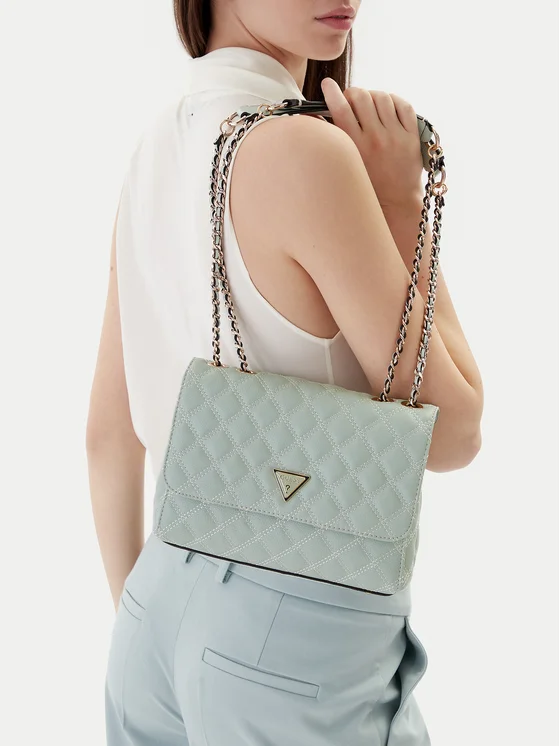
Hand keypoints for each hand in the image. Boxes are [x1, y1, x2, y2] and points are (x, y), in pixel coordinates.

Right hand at [320, 78, 423, 207]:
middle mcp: (377, 139)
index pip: (340, 108)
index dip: (331, 92)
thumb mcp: (346, 166)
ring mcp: (396, 136)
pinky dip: (393, 100)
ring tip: (369, 104)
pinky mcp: (412, 136)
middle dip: (352, 93)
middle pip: (361, 97)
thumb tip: (313, 119)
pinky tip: (387, 106)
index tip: (327, 85)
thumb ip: (333, 143)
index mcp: (357, 147)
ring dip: (372, 95)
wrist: (396, 203)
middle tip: (350, 99)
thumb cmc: (367, 187)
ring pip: (382, 97)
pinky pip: (403, 105)